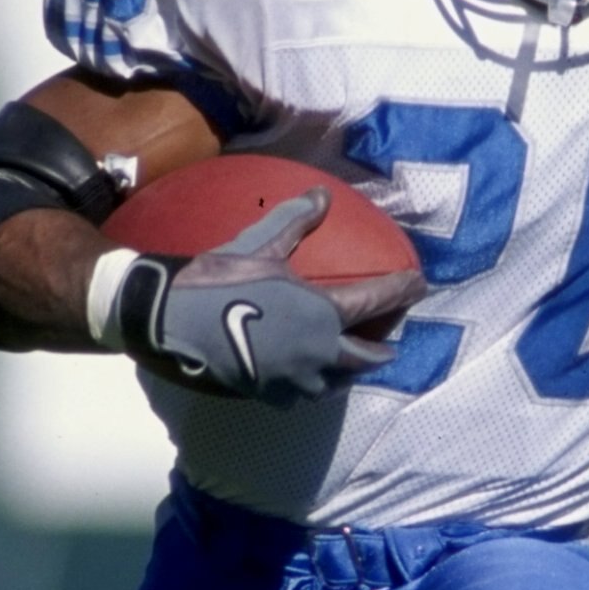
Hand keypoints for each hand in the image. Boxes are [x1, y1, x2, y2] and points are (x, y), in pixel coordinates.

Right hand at [114, 191, 423, 408]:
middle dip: (383, 346)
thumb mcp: (262, 243)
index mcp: (323, 314)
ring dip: (350, 369)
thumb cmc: (219, 279)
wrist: (169, 319)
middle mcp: (318, 354)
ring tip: (352, 359)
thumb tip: (322, 194)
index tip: (419, 284)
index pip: (378, 302)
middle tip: (389, 337)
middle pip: (367, 357)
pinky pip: (301, 394)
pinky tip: (308, 376)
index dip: (403, 291)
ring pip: (337, 381)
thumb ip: (297, 221)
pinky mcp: (268, 393)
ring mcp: (294, 380)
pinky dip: (314, 384)